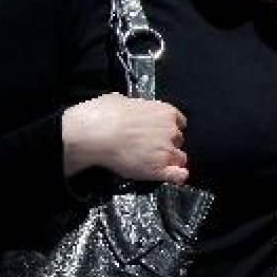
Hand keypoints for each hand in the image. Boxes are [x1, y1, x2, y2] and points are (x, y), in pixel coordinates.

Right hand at [62, 93, 188, 183]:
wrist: (96, 134)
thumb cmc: (104, 115)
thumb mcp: (120, 99)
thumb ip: (132, 105)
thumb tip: (126, 105)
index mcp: (165, 112)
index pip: (179, 122)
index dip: (169, 128)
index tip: (161, 133)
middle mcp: (171, 130)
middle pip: (178, 140)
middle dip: (168, 144)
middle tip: (151, 148)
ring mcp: (167, 150)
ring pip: (180, 158)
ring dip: (171, 160)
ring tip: (156, 164)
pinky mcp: (159, 169)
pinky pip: (178, 175)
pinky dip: (178, 176)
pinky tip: (175, 177)